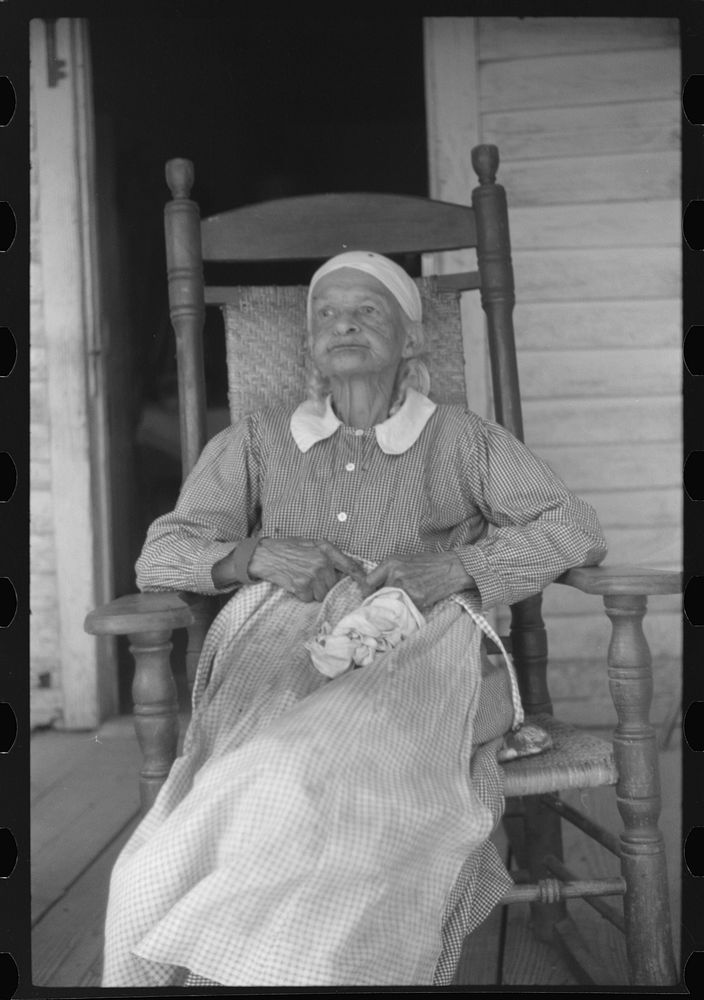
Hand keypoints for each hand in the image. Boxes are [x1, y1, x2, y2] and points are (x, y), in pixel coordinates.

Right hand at [248, 537, 365, 602]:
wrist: (265, 555)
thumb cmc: (288, 548)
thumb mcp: (311, 543)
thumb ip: (330, 553)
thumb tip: (351, 566)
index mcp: (326, 550)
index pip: (350, 565)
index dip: (361, 577)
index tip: (367, 586)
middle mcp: (322, 563)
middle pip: (333, 585)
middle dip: (325, 585)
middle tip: (311, 577)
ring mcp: (312, 576)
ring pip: (322, 594)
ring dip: (314, 592)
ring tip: (302, 580)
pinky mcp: (302, 587)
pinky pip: (309, 599)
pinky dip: (303, 595)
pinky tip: (295, 584)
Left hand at [361, 551, 474, 611]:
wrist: (451, 568)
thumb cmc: (429, 564)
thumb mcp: (405, 560)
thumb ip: (388, 571)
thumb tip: (374, 588)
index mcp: (391, 563)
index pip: (368, 582)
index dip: (368, 592)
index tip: (371, 597)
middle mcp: (395, 574)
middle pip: (377, 595)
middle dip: (380, 601)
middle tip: (383, 606)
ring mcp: (406, 588)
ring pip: (389, 604)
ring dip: (392, 608)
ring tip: (399, 607)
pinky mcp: (416, 599)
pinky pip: (404, 609)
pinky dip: (405, 611)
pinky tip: (411, 607)